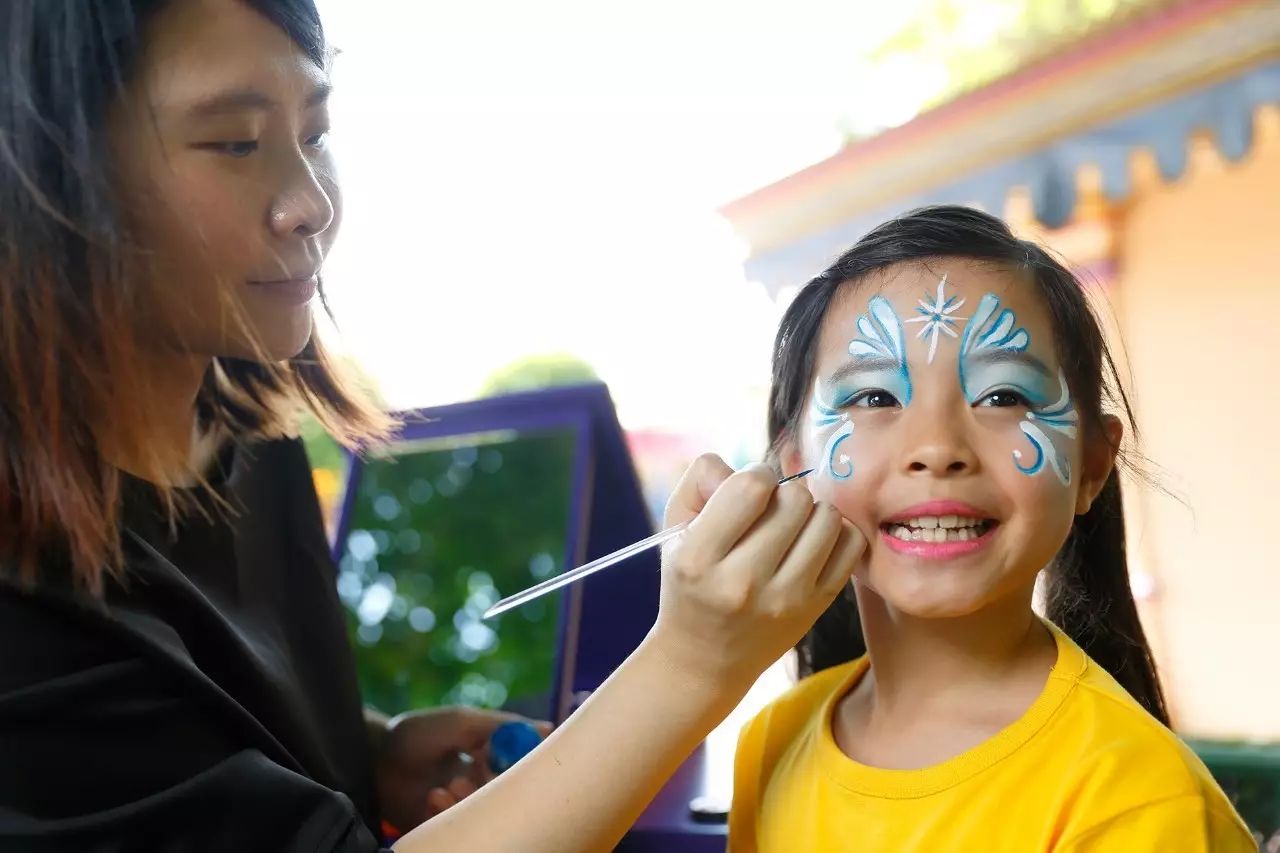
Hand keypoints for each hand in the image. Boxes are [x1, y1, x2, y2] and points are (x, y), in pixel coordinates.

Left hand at [375, 706, 551, 831]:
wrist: (371, 757)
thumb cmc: (416, 733)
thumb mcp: (461, 721)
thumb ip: (501, 725)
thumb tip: (548, 728)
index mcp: (491, 754)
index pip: (524, 763)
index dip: (529, 766)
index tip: (531, 766)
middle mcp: (481, 781)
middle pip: (509, 792)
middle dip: (499, 787)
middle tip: (483, 776)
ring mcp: (462, 805)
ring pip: (486, 812)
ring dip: (472, 799)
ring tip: (451, 785)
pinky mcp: (442, 824)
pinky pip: (461, 828)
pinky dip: (450, 812)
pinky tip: (434, 796)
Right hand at [650, 455, 864, 691]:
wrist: (704, 660)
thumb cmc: (690, 582)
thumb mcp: (676, 531)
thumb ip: (699, 482)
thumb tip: (740, 464)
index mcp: (699, 559)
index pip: (751, 487)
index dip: (755, 475)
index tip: (749, 492)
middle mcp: (743, 582)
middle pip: (795, 498)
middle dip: (783, 493)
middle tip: (769, 512)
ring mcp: (786, 599)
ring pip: (827, 517)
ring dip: (811, 511)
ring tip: (791, 526)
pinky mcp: (816, 608)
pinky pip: (851, 545)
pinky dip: (836, 534)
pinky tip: (812, 543)